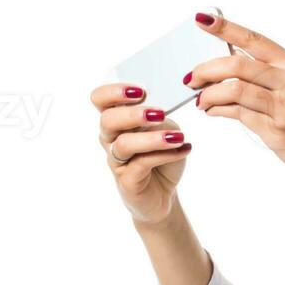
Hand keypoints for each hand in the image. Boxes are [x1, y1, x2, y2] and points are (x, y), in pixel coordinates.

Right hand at [91, 82, 191, 224]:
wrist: (164, 194)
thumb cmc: (160, 156)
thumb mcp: (165, 129)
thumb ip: (160, 117)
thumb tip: (162, 107)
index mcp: (116, 119)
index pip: (100, 99)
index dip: (114, 92)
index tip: (140, 90)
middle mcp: (110, 139)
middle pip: (107, 120)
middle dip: (132, 114)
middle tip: (159, 113)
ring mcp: (116, 161)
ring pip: (124, 144)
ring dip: (152, 138)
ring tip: (177, 136)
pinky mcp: (127, 180)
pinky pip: (142, 164)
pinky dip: (165, 155)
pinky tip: (183, 149)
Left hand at [185, 13, 284, 187]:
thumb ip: (271, 75)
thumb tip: (229, 62)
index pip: (254, 39)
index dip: (225, 28)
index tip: (201, 20)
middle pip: (238, 65)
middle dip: (207, 70)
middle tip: (191, 77)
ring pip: (234, 91)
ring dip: (209, 95)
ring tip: (201, 100)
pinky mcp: (278, 133)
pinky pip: (239, 116)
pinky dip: (219, 111)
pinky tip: (213, 111)